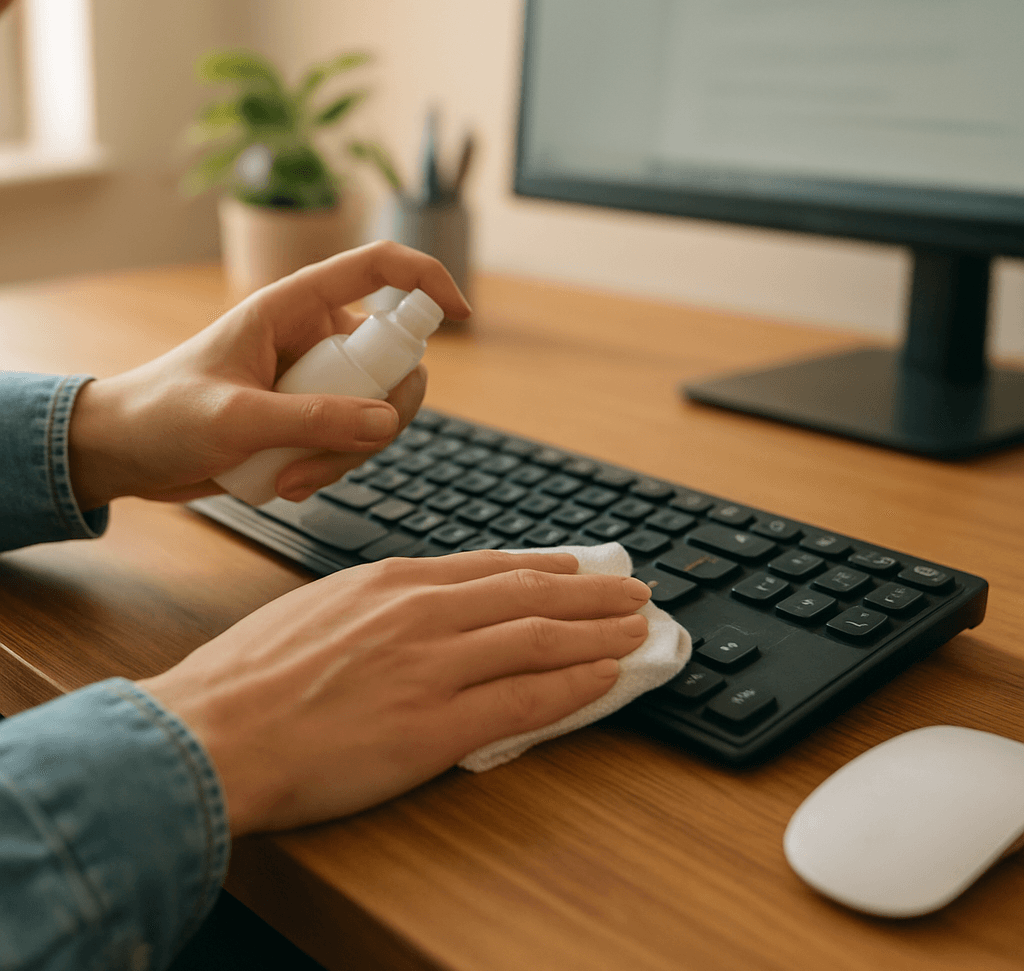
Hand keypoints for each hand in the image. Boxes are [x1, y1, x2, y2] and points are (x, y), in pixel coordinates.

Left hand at [67, 241, 469, 509]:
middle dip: (379, 418)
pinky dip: (333, 469)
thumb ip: (311, 418)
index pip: (375, 269)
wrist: (125, 455)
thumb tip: (386, 422)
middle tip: (343, 453)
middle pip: (394, 362)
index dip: (426, 279)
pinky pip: (354, 441)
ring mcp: (316, 382)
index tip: (460, 314)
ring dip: (348, 455)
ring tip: (290, 478)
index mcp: (292, 308)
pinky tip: (286, 484)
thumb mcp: (234, 417)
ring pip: (378, 412)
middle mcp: (314, 339)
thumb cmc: (161, 416)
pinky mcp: (311, 420)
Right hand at [138, 550, 651, 834]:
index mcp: (393, 582)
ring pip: (541, 638)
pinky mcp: (436, 725)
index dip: (547, 569)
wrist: (214, 731)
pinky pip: (525, 699)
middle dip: (593, 593)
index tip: (580, 569)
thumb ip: (381, 604)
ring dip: (599, 633)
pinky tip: (604, 678)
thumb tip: (426, 606)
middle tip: (634, 592)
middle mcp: (423, 612)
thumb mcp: (321, 609)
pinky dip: (573, 685)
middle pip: (531, 595)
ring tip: (638, 630)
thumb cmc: (254, 675)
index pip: (493, 568)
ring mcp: (434, 666)